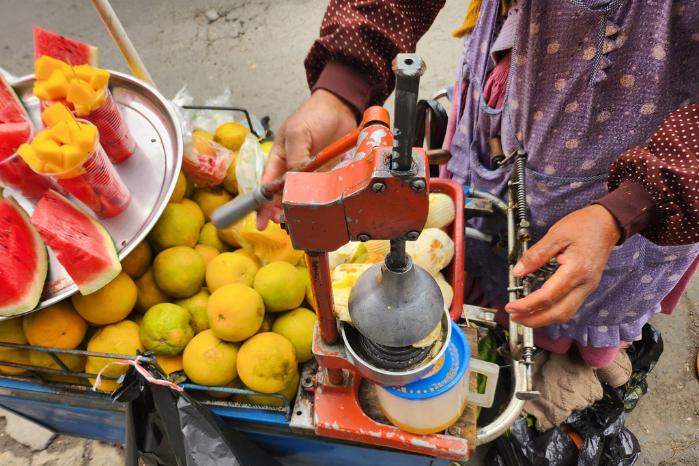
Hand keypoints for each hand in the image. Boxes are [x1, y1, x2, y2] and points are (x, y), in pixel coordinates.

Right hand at [256, 89, 356, 229]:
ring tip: (297, 220)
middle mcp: (291, 168)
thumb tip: (293, 181)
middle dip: (279, 211)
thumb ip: (295, 157)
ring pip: (300, 196)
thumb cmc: (313, 115)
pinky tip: (317, 210)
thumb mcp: (298, 134)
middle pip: (282, 195)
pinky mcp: (325, 174)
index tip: (261, 220)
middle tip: (281, 223)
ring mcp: (309, 173)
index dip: (262, 203)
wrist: (340, 107)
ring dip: (297, 209)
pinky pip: (319, 191)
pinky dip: (317, 201)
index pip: (266, 185)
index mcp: (278, 158)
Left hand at [505, 205, 621, 327]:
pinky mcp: (586, 287)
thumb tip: (518, 271)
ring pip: (565, 313)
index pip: (548, 296)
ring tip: (523, 315)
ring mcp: (588, 288)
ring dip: (543, 319)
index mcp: (576, 270)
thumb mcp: (556, 235)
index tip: (511, 307)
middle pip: (559, 313)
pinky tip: (539, 308)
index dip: (527, 305)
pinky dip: (553, 312)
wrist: (607, 223)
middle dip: (534, 320)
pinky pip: (570, 306)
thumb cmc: (585, 226)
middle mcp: (585, 284)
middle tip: (514, 317)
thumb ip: (536, 255)